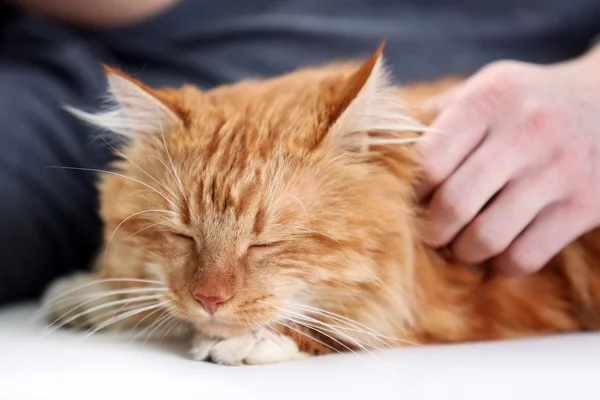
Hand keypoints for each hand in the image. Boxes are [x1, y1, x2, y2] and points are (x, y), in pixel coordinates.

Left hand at [415, 46, 599, 275]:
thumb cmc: (529, 102)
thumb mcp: (487, 88)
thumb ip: (440, 115)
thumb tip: (386, 150)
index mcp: (489, 99)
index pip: (429, 161)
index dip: (412, 192)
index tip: (412, 201)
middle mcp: (525, 131)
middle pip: (453, 204)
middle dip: (432, 230)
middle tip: (431, 232)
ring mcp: (559, 170)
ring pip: (486, 237)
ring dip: (464, 252)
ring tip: (461, 244)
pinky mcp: (585, 205)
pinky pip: (525, 256)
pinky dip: (501, 265)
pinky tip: (497, 252)